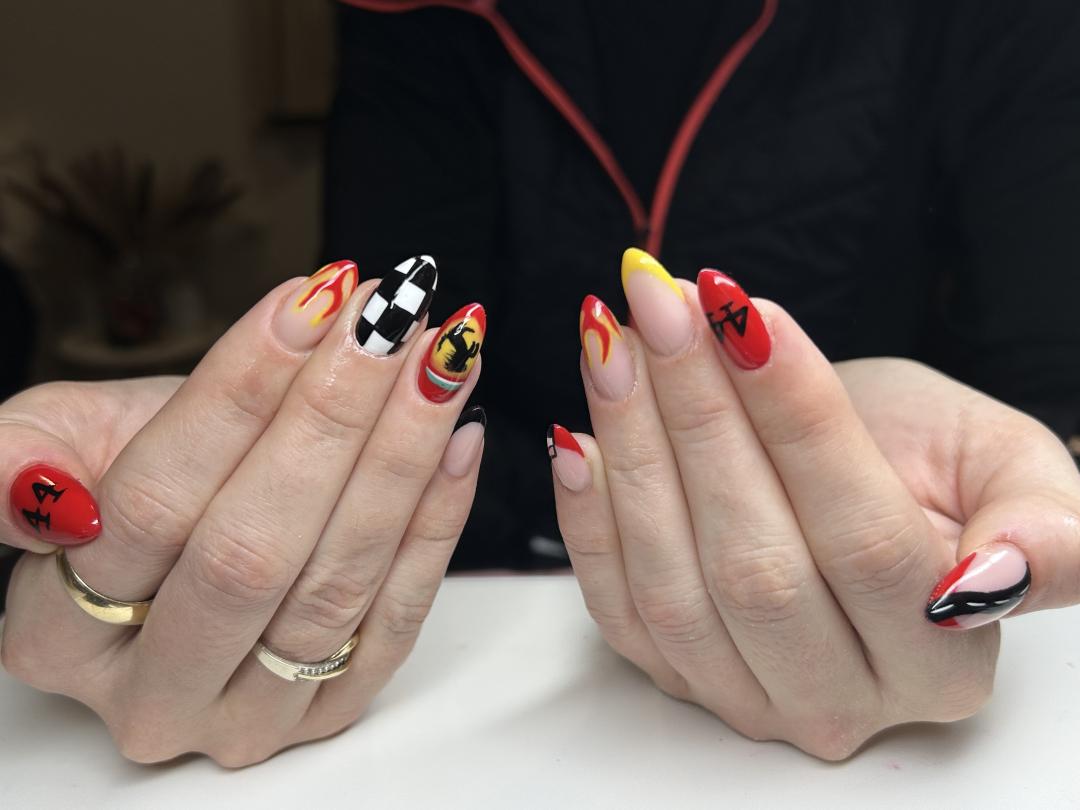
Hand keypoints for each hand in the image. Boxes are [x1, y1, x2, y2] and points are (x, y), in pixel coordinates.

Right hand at [2, 258, 486, 765]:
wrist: (186, 542)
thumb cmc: (126, 480)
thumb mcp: (55, 447)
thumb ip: (19, 463)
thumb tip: (40, 490)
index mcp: (56, 633)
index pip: (153, 503)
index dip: (238, 395)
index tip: (310, 300)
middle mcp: (154, 692)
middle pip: (251, 550)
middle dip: (331, 419)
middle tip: (391, 318)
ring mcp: (251, 714)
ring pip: (335, 583)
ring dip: (401, 459)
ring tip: (439, 359)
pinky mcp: (333, 709)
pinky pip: (397, 618)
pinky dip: (437, 523)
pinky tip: (460, 435)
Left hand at [552, 249, 1078, 759]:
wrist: (852, 487)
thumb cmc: (930, 468)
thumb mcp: (1007, 467)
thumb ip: (1044, 529)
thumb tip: (996, 574)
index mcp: (941, 656)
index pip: (866, 541)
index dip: (801, 420)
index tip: (747, 312)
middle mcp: (840, 698)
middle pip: (757, 566)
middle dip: (700, 418)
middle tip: (661, 306)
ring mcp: (745, 695)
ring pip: (675, 585)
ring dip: (635, 449)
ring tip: (613, 338)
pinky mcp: (673, 674)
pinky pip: (617, 608)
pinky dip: (587, 520)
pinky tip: (576, 434)